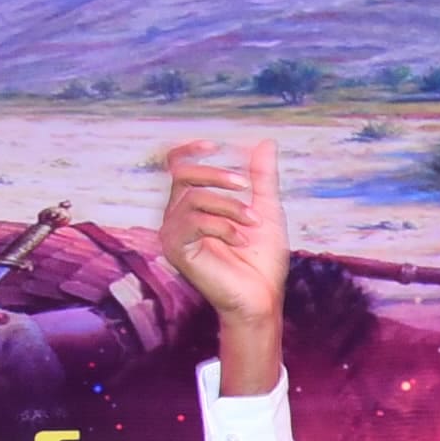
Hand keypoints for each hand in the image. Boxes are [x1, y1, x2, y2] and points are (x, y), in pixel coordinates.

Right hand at [160, 139, 290, 389]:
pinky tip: (240, 239)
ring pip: (193, 198)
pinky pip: (193, 222)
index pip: (178, 168)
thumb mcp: (266, 210)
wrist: (262, 298)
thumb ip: (262, 178)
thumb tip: (265, 142)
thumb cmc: (262, 259)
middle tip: (246, 187)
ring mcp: (173, 232)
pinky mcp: (176, 249)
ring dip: (230, 206)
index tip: (213, 144)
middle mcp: (177, 216)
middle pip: (183, 175)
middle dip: (217, 175)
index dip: (189, 151)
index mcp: (194, 205)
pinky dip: (222, 225)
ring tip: (253, 223)